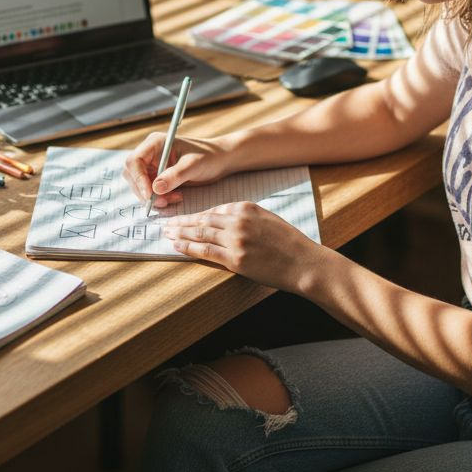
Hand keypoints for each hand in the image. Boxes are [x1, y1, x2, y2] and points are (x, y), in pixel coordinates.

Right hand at [123, 133, 235, 207]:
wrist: (220, 161)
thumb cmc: (208, 157)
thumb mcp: (192, 166)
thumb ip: (174, 176)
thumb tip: (155, 189)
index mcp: (155, 143)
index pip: (135, 161)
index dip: (138, 179)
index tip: (150, 195)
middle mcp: (150, 153)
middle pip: (133, 175)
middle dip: (145, 191)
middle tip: (163, 202)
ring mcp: (153, 165)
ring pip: (140, 185)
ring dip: (153, 197)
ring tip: (173, 199)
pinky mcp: (158, 177)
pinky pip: (150, 191)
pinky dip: (160, 198)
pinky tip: (176, 197)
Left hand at [162, 202, 333, 293]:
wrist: (304, 263)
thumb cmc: (290, 244)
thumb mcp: (268, 219)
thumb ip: (246, 217)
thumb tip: (224, 220)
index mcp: (246, 208)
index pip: (214, 209)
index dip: (196, 215)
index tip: (185, 218)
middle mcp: (238, 221)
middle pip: (203, 219)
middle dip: (182, 221)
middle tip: (166, 223)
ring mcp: (236, 240)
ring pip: (200, 233)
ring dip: (180, 233)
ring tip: (167, 233)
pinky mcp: (236, 259)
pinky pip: (205, 251)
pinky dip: (188, 247)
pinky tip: (177, 245)